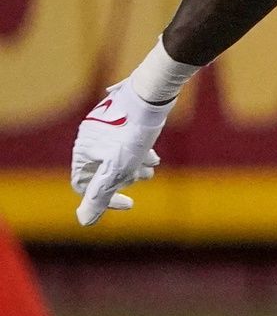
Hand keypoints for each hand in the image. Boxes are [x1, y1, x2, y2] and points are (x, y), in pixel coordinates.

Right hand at [71, 81, 172, 225]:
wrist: (152, 94)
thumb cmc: (133, 133)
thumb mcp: (117, 170)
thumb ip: (100, 195)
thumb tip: (85, 221)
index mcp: (83, 150)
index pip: (86, 186)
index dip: (106, 199)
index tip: (130, 203)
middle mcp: (90, 136)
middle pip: (103, 169)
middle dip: (125, 178)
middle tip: (146, 176)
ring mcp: (105, 125)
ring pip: (117, 154)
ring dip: (134, 165)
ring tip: (152, 167)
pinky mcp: (121, 116)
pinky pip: (125, 140)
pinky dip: (138, 151)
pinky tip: (153, 154)